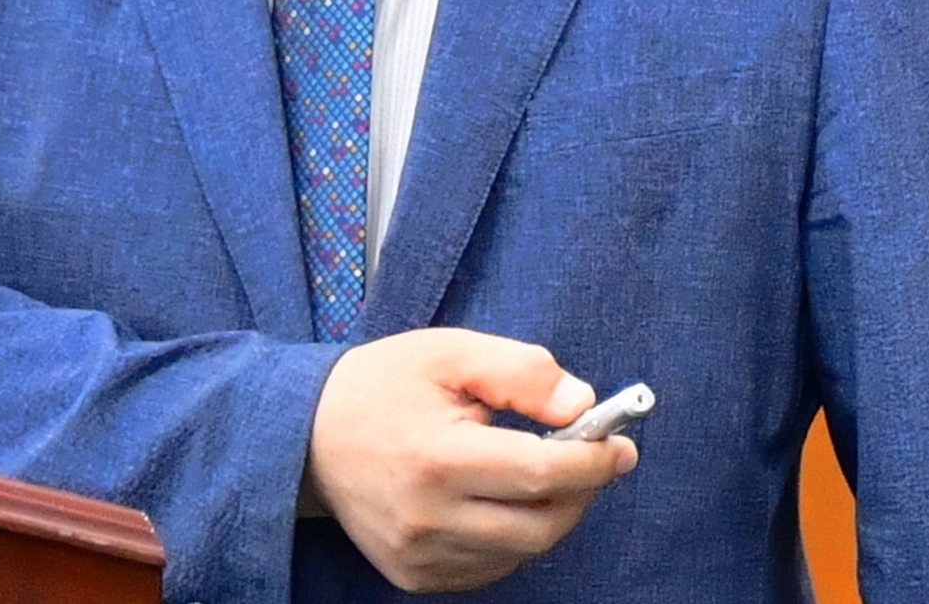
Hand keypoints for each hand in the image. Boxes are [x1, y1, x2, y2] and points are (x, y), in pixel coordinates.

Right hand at [308, 330, 637, 591]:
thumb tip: (582, 403)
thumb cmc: (385, 385)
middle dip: (582, 493)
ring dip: (550, 516)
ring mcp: (417, 555)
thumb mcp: (452, 353)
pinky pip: (488, 568)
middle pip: (540, 527)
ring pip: (519, 553)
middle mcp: (427, 519)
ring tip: (546, 473)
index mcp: (438, 459)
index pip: (542, 474)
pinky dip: (514, 539)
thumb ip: (522, 371)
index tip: (622, 445)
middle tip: (596, 460)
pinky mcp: (412, 575)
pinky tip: (505, 500)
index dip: (594, 461)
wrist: (307, 436)